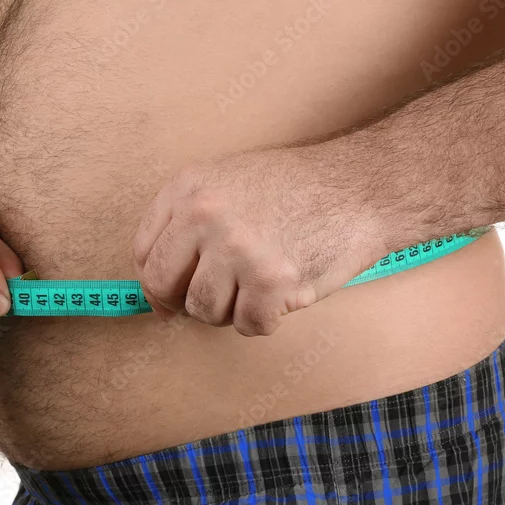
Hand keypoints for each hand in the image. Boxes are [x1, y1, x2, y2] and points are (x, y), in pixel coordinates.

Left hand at [132, 145, 375, 335]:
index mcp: (189, 188)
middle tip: (208, 304)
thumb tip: (159, 285)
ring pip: (203, 311)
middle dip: (182, 303)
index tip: (168, 296)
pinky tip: (281, 296)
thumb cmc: (298, 188)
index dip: (155, 281)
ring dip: (229, 311)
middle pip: (163, 285)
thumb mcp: (230, 179)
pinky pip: (247, 325)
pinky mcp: (271, 282)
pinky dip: (264, 320)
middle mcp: (205, 216)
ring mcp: (237, 249)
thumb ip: (189, 220)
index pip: (144, 251)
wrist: (359, 187)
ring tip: (255, 289)